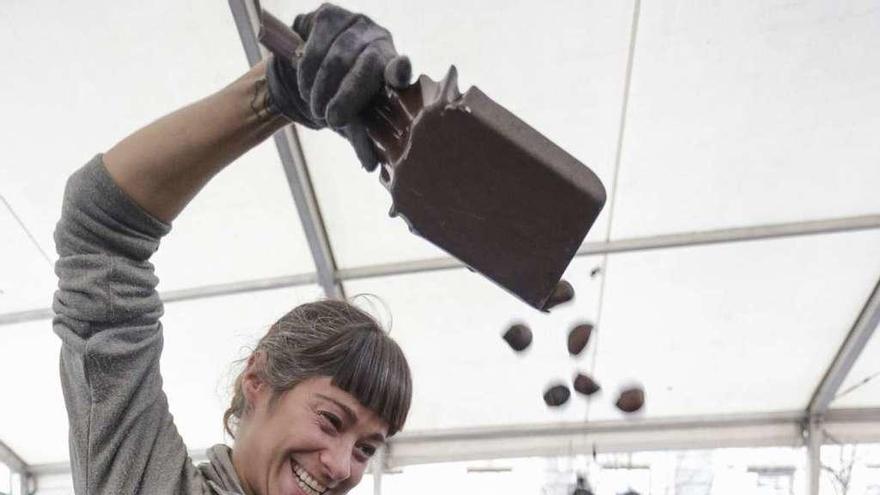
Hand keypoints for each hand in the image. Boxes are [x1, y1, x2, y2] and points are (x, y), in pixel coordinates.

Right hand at [266, 3, 411, 170]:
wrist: (305, 73)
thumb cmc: (338, 97)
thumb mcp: (352, 119)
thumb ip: (363, 137)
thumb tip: (372, 165)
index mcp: (392, 67)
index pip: (400, 67)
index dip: (399, 70)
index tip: (399, 74)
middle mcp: (379, 40)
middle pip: (364, 66)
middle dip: (346, 97)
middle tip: (331, 119)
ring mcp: (355, 24)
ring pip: (337, 58)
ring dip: (322, 88)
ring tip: (316, 106)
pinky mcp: (329, 15)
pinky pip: (316, 46)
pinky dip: (307, 71)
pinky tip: (307, 85)